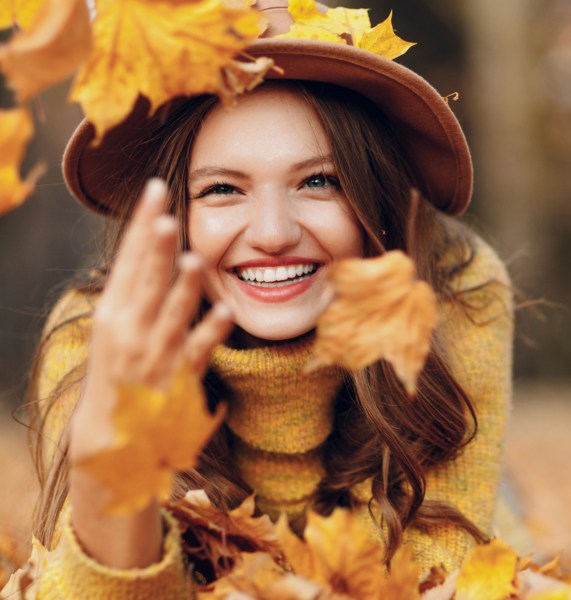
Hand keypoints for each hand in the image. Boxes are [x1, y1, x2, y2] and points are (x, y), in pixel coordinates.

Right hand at [68, 178, 232, 567]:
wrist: (114, 434)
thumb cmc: (120, 369)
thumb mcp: (119, 325)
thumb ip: (138, 288)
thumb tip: (155, 243)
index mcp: (115, 310)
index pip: (129, 258)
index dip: (142, 224)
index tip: (155, 191)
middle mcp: (130, 329)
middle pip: (146, 281)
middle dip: (155, 249)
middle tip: (165, 215)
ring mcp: (154, 354)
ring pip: (170, 314)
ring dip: (182, 289)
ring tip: (194, 260)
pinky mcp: (178, 377)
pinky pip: (197, 351)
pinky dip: (211, 332)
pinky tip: (226, 312)